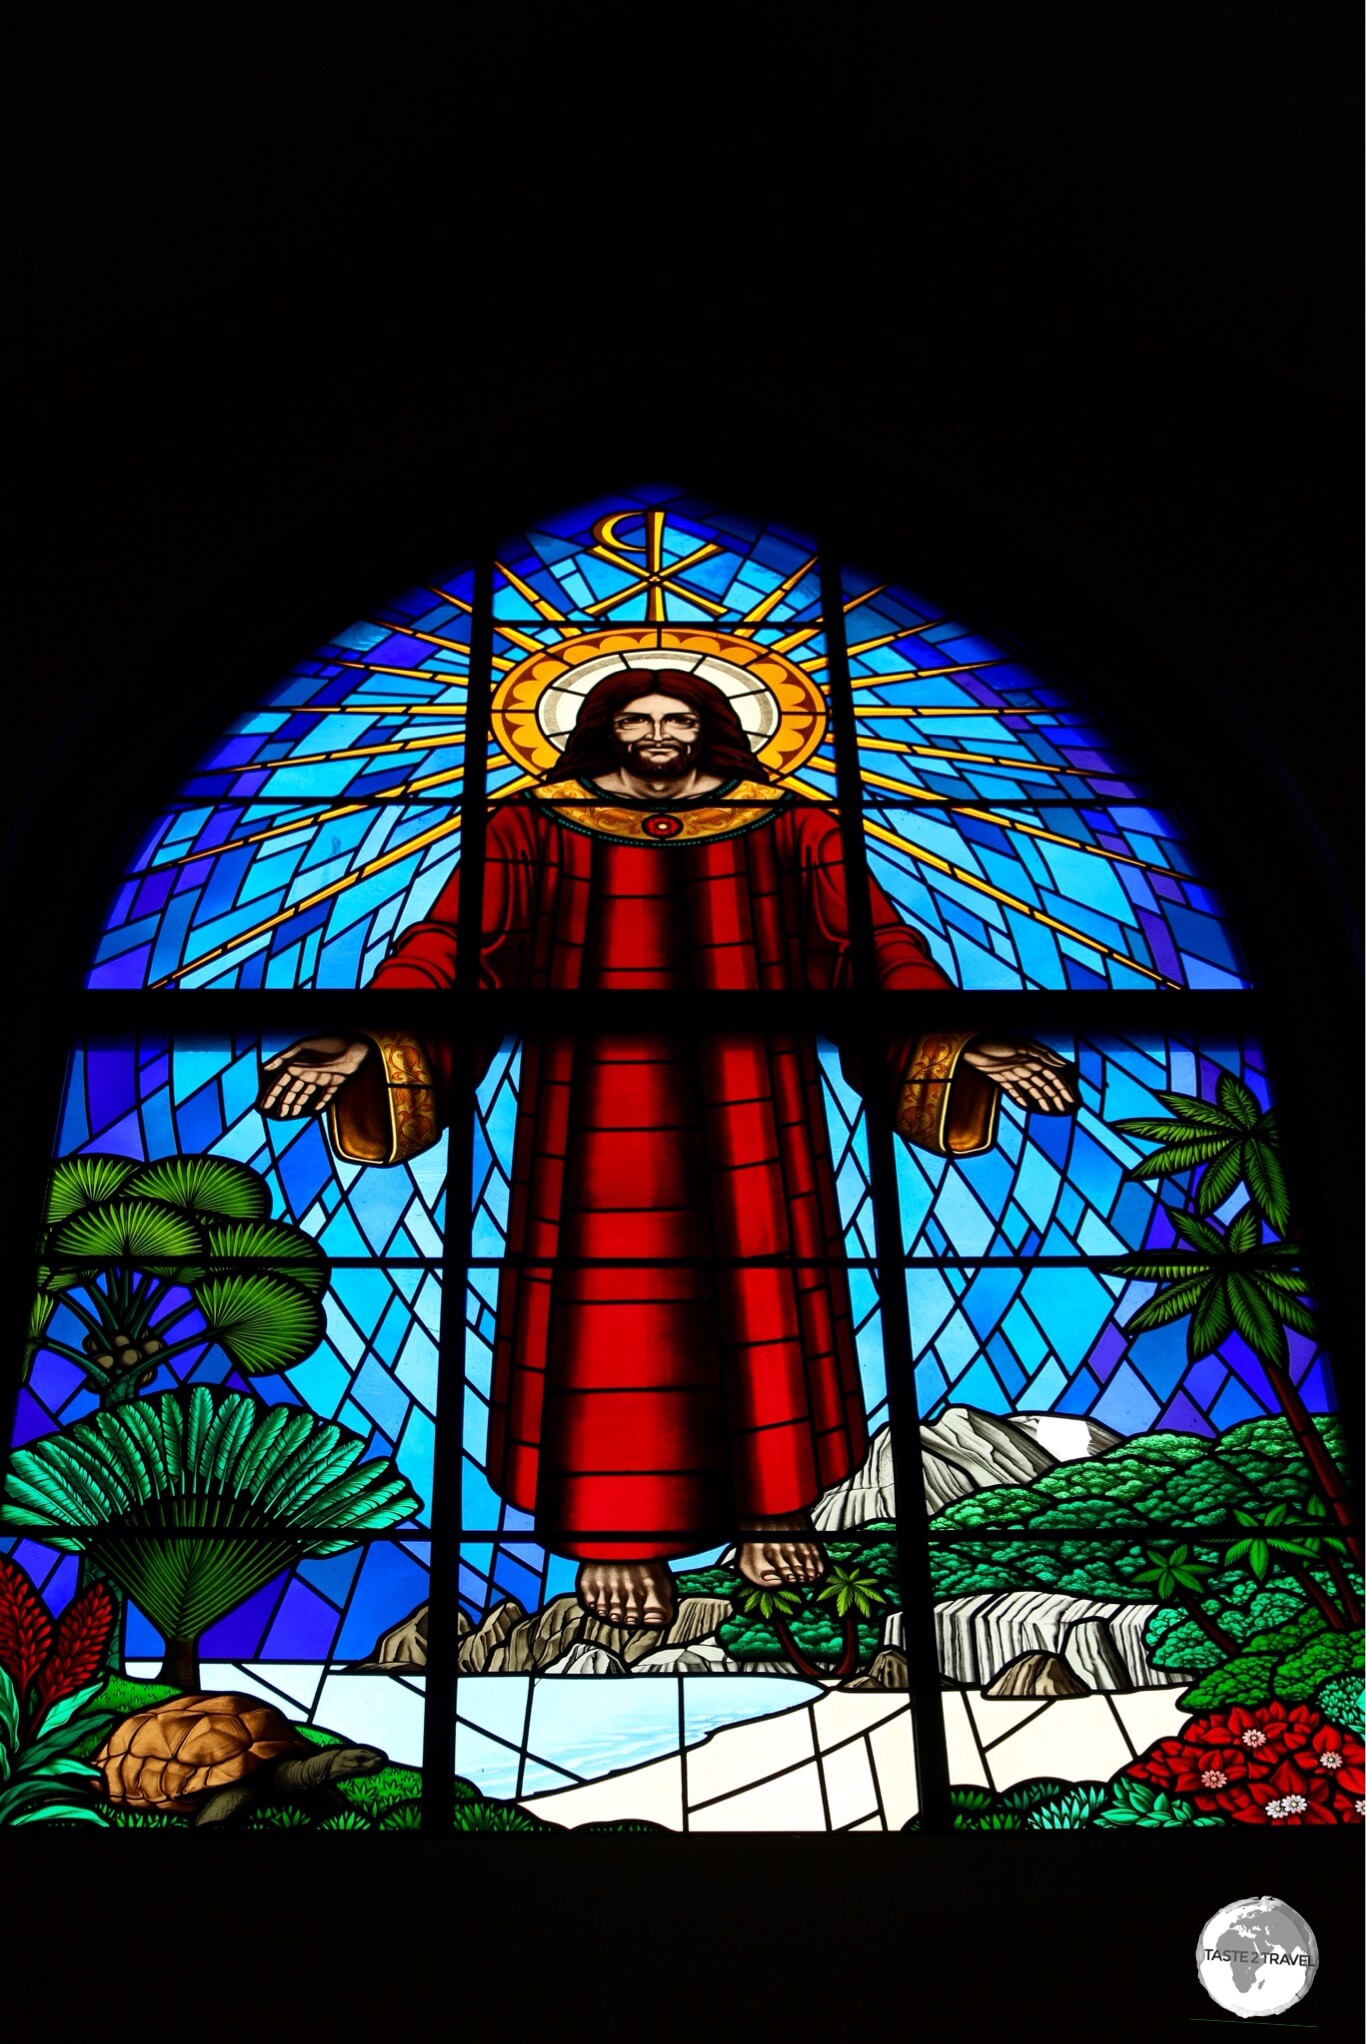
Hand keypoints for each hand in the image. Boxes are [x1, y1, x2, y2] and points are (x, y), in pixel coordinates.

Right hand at [257, 1036, 369, 1117]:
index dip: (272, 1094)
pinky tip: (313, 1110)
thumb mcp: (302, 1047)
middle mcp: (307, 1072)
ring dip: (298, 1104)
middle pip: (292, 1091)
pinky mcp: (334, 1083)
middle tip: (280, 1114)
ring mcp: (320, 1079)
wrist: (353, 1046)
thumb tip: (263, 1067)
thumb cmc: (327, 1043)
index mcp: (298, 1064)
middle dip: (285, 1102)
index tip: (264, 1106)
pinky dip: (319, 1103)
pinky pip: (325, 1096)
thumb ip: (283, 1057)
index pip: (281, 1082)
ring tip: (291, 1114)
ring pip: (305, 1095)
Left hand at [960, 1039, 1078, 1113]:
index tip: (1071, 1101)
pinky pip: (1014, 1090)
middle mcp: (1026, 1066)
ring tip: (1050, 1111)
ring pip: (1032, 1088)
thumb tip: (1063, 1064)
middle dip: (1055, 1096)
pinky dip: (1021, 1097)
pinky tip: (1026, 1106)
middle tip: (1064, 1109)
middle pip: (1045, 1084)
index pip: (1053, 1076)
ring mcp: (1014, 1073)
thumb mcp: (1022, 1045)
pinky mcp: (1001, 1078)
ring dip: (1041, 1099)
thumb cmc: (997, 1042)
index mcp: (1034, 1059)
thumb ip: (1043, 1054)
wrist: (972, 1045)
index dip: (1063, 1088)